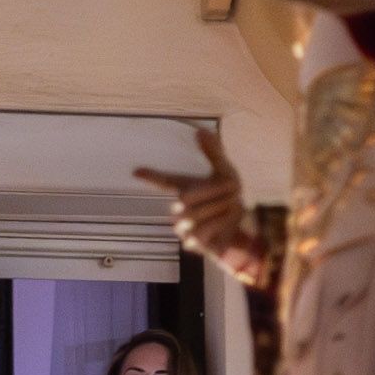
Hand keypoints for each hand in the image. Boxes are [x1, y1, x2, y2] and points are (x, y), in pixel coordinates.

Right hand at [136, 126, 269, 285]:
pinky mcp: (190, 243)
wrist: (239, 227)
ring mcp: (182, 227)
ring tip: (229, 208)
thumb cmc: (227, 197)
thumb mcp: (226, 172)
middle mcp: (179, 208)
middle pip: (184, 199)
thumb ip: (213, 152)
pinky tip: (224, 226)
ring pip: (191, 217)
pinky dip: (215, 227)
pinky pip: (198, 234)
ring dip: (216, 211)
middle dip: (211, 194)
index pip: (165, 181)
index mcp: (185, 188)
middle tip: (232, 193)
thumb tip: (200, 130)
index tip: (136, 171)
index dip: (151, 176)